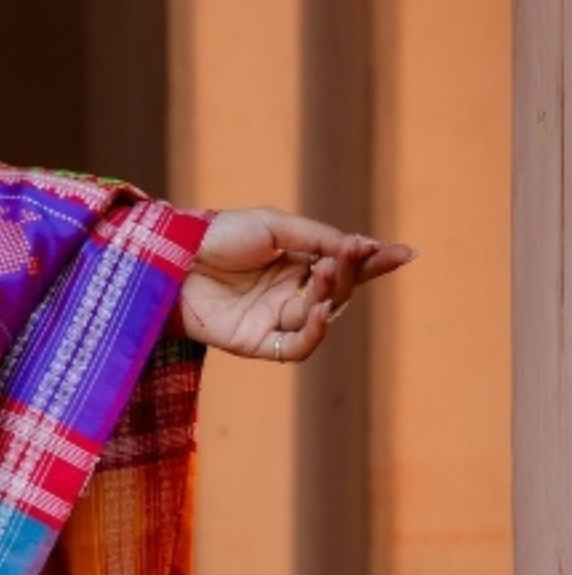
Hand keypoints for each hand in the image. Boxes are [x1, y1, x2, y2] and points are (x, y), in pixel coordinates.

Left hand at [177, 208, 413, 362]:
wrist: (170, 257)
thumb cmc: (217, 236)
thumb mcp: (274, 226)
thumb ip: (317, 238)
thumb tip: (362, 246)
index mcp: (296, 262)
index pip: (344, 265)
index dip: (374, 261)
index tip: (406, 252)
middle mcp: (289, 292)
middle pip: (338, 291)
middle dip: (349, 272)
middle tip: (352, 252)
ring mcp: (273, 319)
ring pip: (321, 316)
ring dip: (329, 293)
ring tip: (324, 269)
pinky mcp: (255, 342)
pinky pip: (295, 348)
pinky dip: (313, 334)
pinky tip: (320, 312)